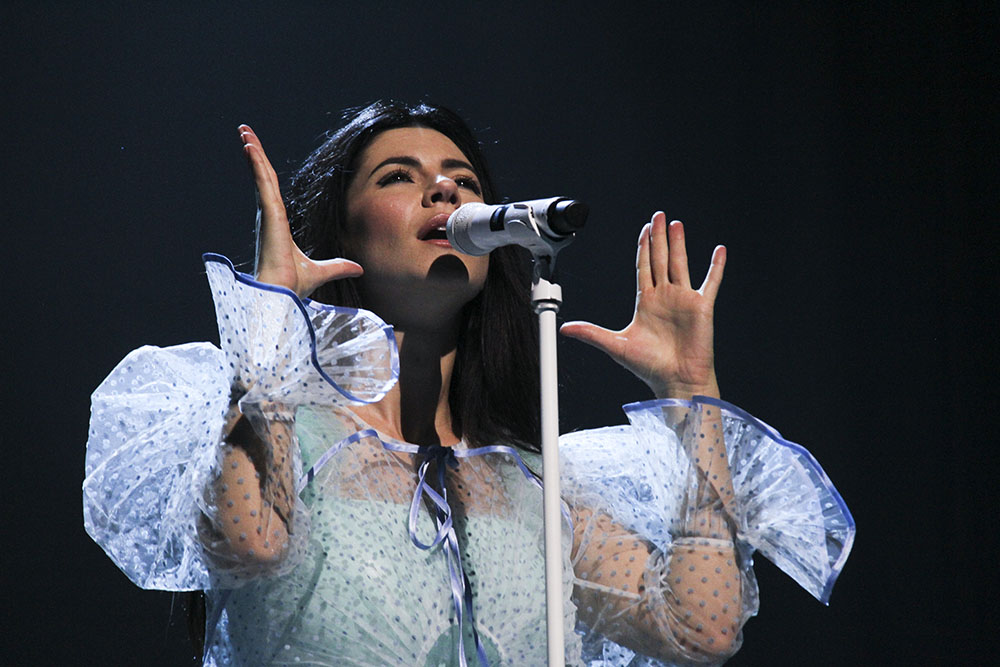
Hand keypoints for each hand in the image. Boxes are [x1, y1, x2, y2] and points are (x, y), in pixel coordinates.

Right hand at [239, 124, 362, 296]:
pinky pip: (263, 184)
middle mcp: (269, 216)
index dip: (264, 170)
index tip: (255, 152)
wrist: (281, 295)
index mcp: (277, 223)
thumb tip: (358, 269)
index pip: (271, 188)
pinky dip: (257, 165)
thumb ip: (339, 267)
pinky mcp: (270, 215)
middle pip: (263, 176)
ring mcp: (268, 214)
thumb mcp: (322, 271)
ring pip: (261, 175)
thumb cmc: (294, 285)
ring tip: (244, 131)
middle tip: (245, 133)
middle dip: (255, 154)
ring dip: (254, 151)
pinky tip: (250, 147)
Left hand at [560, 211, 725, 398]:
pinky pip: (711, 282)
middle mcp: (665, 296)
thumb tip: (564, 328)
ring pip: (681, 264)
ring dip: (679, 243)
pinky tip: (719, 250)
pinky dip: (716, 267)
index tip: (644, 229)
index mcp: (646, 301)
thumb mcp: (615, 345)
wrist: (674, 380)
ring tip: (676, 223)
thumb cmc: (648, 366)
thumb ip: (591, 333)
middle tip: (658, 215)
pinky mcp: (701, 307)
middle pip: (661, 259)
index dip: (644, 247)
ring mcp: (684, 300)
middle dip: (658, 237)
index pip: (644, 267)